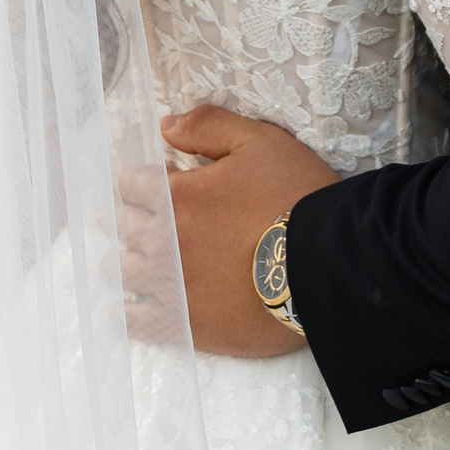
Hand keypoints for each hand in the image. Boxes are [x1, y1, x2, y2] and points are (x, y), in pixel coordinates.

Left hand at [120, 106, 337, 358]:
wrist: (326, 265)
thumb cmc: (296, 199)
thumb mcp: (260, 143)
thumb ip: (209, 126)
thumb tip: (166, 125)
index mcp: (175, 196)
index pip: (132, 185)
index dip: (142, 183)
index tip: (155, 188)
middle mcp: (162, 240)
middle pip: (122, 227)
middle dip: (130, 219)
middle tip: (140, 222)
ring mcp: (170, 285)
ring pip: (123, 272)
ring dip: (126, 261)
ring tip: (137, 262)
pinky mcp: (184, 324)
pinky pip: (137, 320)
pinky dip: (130, 311)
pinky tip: (134, 306)